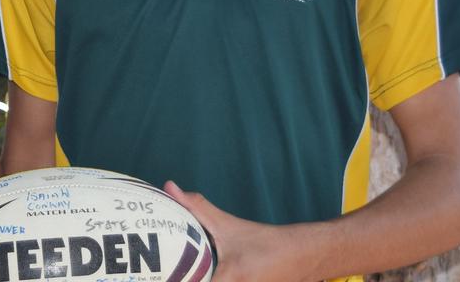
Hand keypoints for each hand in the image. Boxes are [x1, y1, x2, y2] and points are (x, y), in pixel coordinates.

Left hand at [164, 181, 318, 281]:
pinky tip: (199, 277)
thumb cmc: (265, 243)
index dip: (176, 280)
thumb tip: (169, 187)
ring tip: (176, 276)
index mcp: (229, 279)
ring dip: (195, 281)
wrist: (304, 257)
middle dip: (183, 280)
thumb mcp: (228, 225)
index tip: (156, 276)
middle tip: (158, 276)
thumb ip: (197, 208)